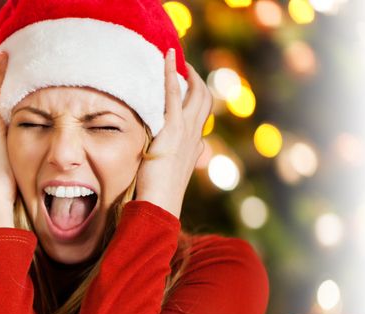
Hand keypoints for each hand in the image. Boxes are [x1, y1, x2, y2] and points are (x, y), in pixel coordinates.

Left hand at [135, 49, 210, 217]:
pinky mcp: (173, 129)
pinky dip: (171, 73)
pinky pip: (174, 94)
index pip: (202, 116)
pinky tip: (167, 59)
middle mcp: (196, 136)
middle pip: (205, 100)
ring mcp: (187, 132)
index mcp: (195, 146)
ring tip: (174, 57)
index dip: (198, 98)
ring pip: (196, 93)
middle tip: (184, 66)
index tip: (188, 87)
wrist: (160, 204)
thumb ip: (174, 161)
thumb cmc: (159, 194)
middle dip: (197, 80)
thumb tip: (179, 155)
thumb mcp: (168, 175)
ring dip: (187, 72)